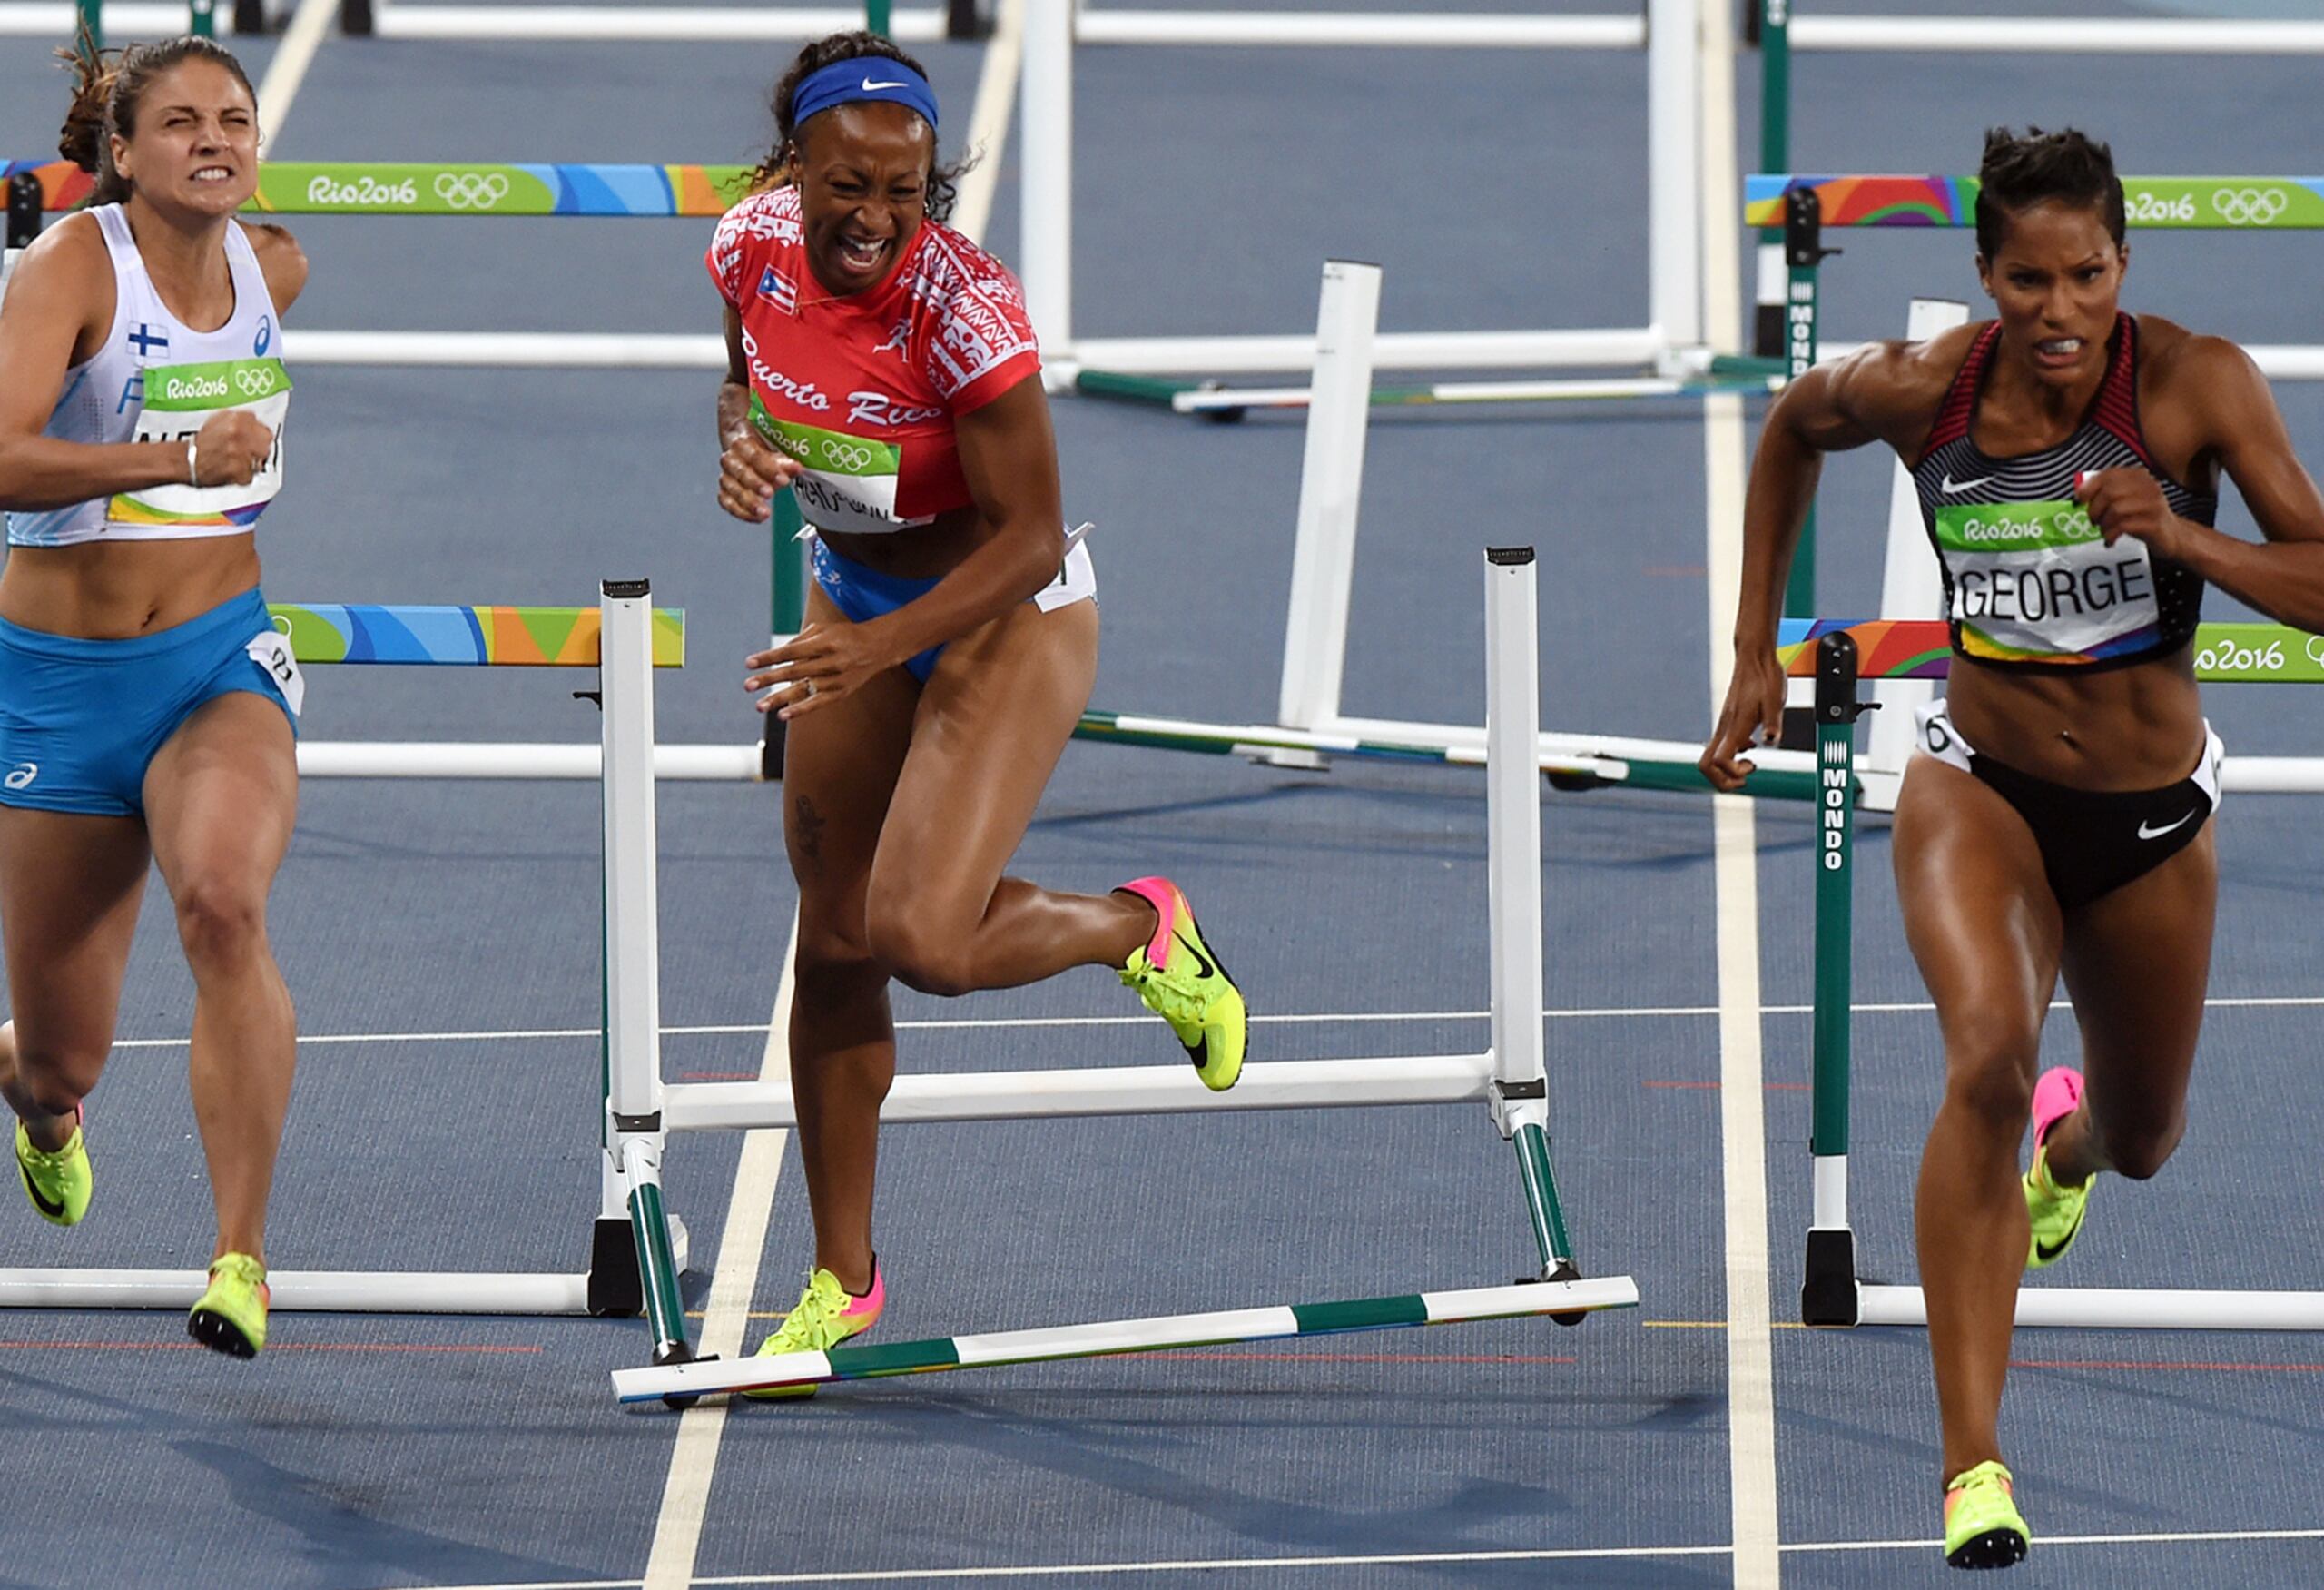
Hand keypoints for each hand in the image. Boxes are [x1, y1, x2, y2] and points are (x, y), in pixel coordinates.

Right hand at [192, 411, 272, 486]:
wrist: (184, 460)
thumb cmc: (200, 443)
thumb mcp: (219, 421)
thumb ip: (239, 421)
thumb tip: (254, 424)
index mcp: (236, 419)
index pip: (262, 426)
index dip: (258, 435)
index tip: (254, 439)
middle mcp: (239, 433)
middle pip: (265, 443)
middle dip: (259, 449)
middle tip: (248, 453)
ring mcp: (240, 453)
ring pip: (260, 460)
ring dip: (251, 464)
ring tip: (236, 463)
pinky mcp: (238, 470)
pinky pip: (250, 476)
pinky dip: (242, 477)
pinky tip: (231, 472)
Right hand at [716, 429, 799, 522]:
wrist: (747, 451)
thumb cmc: (763, 449)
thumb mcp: (776, 451)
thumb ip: (784, 461)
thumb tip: (797, 468)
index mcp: (742, 443)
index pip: (754, 455)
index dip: (769, 468)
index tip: (784, 479)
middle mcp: (731, 459)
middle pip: (740, 472)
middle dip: (756, 484)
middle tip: (770, 494)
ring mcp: (727, 476)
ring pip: (732, 489)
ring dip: (748, 502)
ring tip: (764, 513)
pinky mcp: (726, 491)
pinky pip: (728, 503)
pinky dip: (741, 512)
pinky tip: (756, 518)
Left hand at [744, 617, 894, 720]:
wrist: (879, 647)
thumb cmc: (846, 635)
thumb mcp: (824, 629)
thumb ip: (800, 640)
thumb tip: (777, 655)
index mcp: (825, 642)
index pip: (790, 651)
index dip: (769, 657)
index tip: (749, 663)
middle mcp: (830, 661)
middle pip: (794, 671)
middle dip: (769, 679)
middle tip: (748, 686)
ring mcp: (836, 679)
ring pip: (803, 690)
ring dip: (780, 698)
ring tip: (760, 705)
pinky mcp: (841, 692)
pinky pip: (818, 703)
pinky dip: (800, 710)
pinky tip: (783, 715)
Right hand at [1699, 647, 1787, 791]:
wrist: (1754, 657)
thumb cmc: (1765, 677)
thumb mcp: (1775, 701)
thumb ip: (1772, 723)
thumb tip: (1770, 742)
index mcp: (1735, 726)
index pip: (1719, 760)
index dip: (1733, 772)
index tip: (1752, 767)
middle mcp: (1725, 728)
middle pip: (1706, 765)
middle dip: (1722, 781)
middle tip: (1745, 778)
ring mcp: (1724, 726)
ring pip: (1710, 758)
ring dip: (1727, 770)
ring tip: (1750, 765)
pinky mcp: (1728, 722)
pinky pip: (1720, 747)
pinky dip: (1731, 757)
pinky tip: (1750, 747)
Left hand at [2077, 467, 2187, 560]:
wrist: (2172, 535)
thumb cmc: (2142, 516)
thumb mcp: (2126, 499)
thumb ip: (2107, 492)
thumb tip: (2079, 492)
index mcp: (2139, 476)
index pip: (2109, 474)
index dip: (2090, 486)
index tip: (2079, 499)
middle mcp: (2148, 486)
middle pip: (2110, 492)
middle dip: (2094, 508)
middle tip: (2093, 520)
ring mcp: (2153, 504)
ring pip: (2116, 509)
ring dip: (2103, 523)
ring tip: (2103, 531)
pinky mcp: (2154, 523)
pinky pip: (2123, 526)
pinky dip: (2110, 534)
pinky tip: (2110, 540)